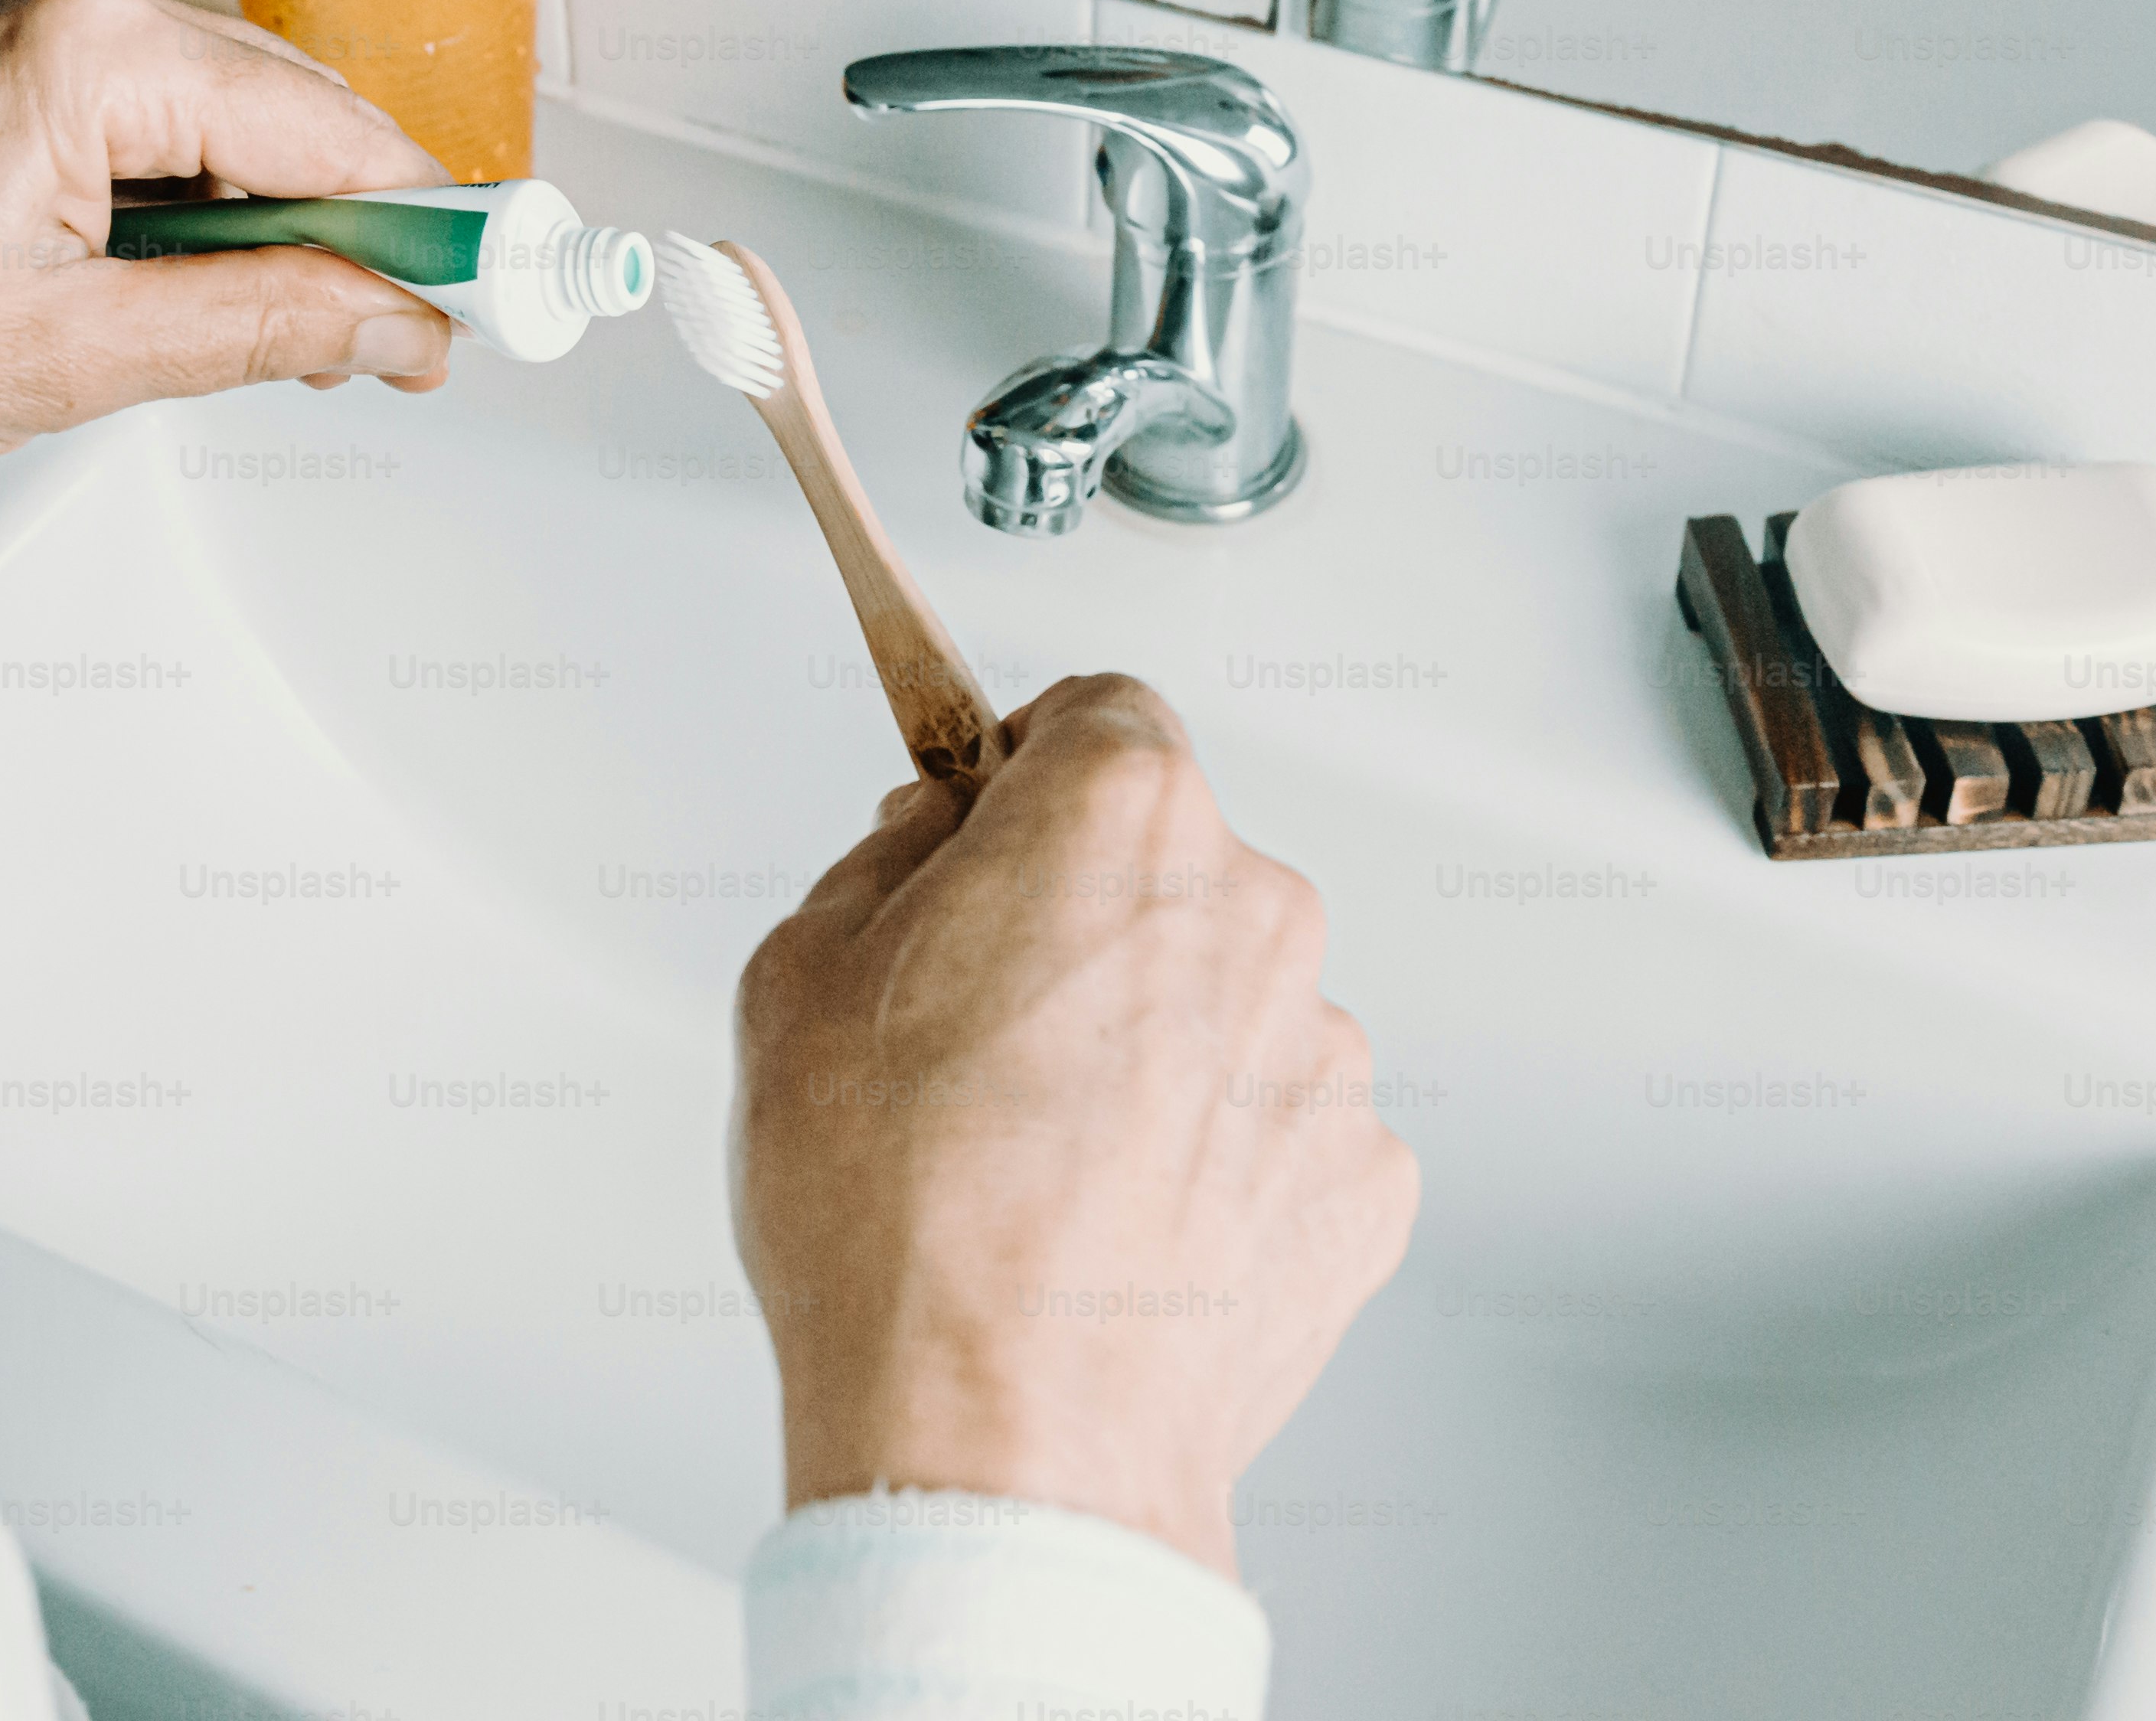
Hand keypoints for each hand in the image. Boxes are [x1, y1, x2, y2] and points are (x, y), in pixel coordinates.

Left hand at [0, 0, 453, 539]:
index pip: (325, 131)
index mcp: (85, 48)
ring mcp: (22, 8)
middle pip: (286, 108)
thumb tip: (396, 323)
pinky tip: (179, 281)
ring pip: (222, 112)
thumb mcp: (76, 359)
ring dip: (264, 217)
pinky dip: (190, 193)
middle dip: (350, 227)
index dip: (424, 225)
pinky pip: (148, 108)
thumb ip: (265, 325)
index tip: (497, 291)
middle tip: (398, 346)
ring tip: (257, 335)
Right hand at [729, 675, 1419, 1579]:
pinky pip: (1277, 1130)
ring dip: (1155, 1048)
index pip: (1098, 714)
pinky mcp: (1360, 1180)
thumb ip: (883, 865)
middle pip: (1168, 863)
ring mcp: (1322, 1052)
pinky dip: (1214, 1163)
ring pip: (1225, 1002)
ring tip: (1041, 1163)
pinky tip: (1118, 1230)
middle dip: (1082, 919)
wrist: (1004, 1441)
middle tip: (974, 1030)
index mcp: (1122, 819)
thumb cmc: (899, 1225)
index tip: (979, 826)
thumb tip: (933, 842)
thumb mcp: (795, 977)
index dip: (1021, 770)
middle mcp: (1254, 910)